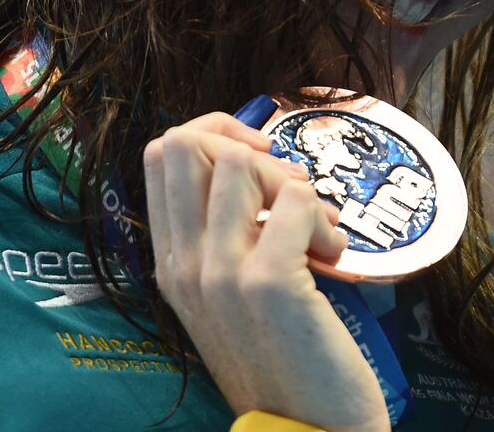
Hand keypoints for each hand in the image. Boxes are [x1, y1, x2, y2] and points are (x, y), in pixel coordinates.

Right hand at [144, 112, 389, 431]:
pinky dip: (326, 218)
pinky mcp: (268, 284)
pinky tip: (333, 257)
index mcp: (170, 264)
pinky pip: (298, 199)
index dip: (215, 134)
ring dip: (295, 184)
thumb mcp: (233, 294)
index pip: (160, 154)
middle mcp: (184, 265)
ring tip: (318, 231)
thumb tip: (260, 165)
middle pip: (186, 142)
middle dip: (249, 145)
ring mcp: (220, 273)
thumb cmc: (282, 360)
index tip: (260, 162)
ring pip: (242, 162)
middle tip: (290, 190)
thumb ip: (230, 235)